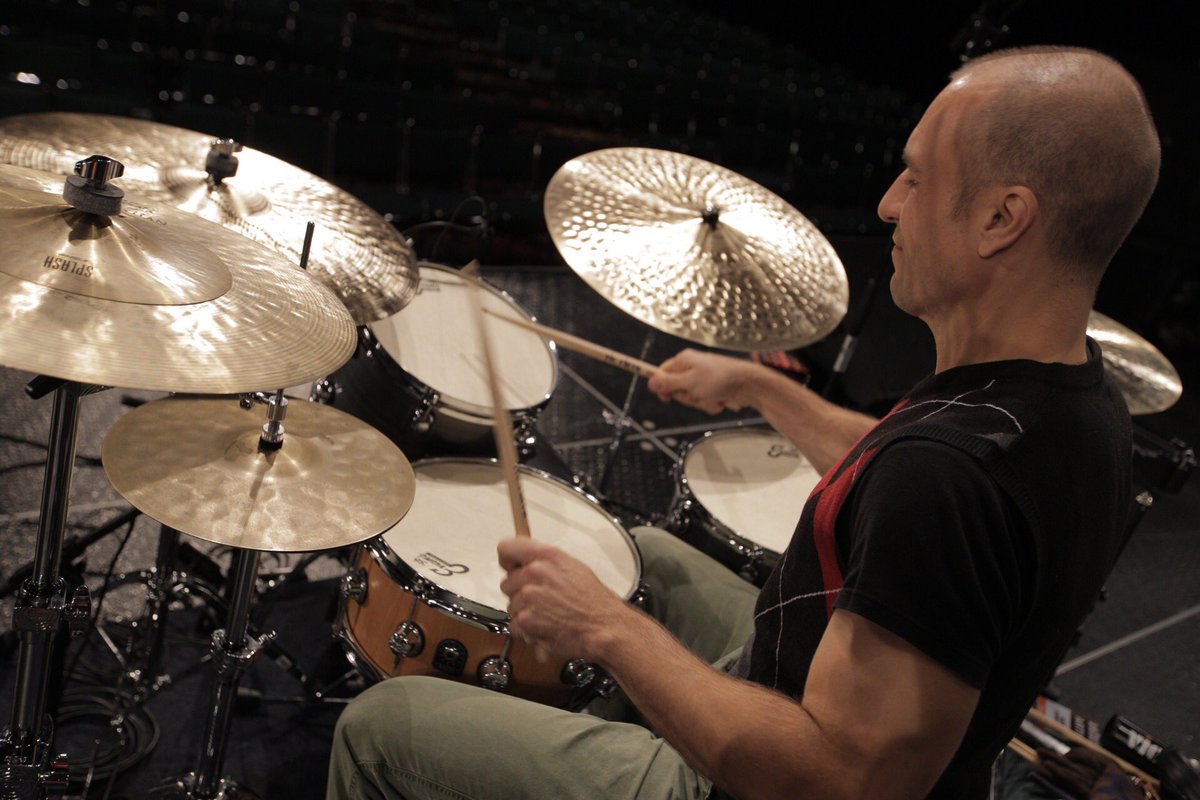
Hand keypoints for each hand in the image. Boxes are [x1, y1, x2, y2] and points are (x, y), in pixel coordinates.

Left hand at [497, 537, 630, 658]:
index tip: (511, 568)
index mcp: (546, 556)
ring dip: (524, 613)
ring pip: (511, 605)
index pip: (506, 548)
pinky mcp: (525, 620)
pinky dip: (526, 630)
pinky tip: (544, 627)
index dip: (507, 561)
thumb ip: (547, 563)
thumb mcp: (574, 568)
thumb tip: (530, 563)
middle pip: (507, 582)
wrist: (604, 626)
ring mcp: (528, 597)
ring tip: (547, 615)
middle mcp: (534, 573)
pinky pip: (514, 625)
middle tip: (540, 600)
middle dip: (519, 592)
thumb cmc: (594, 601)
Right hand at [647, 349, 762, 413]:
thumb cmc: (720, 380)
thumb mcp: (689, 383)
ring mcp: (703, 378)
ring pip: (691, 397)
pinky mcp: (713, 387)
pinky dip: (711, 403)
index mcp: (684, 360)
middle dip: (687, 397)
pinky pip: (704, 400)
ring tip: (713, 398)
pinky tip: (720, 400)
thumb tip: (650, 381)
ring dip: (701, 402)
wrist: (749, 384)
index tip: (666, 398)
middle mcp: (692, 367)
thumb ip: (668, 383)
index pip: (662, 372)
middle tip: (697, 395)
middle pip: (676, 388)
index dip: (662, 387)